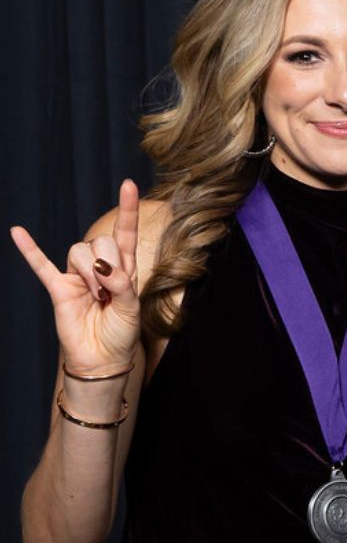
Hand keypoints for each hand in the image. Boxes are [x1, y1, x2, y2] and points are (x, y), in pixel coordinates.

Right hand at [13, 178, 145, 379]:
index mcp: (124, 268)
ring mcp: (76, 276)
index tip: (129, 184)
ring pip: (78, 252)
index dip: (128, 210)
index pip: (125, 233)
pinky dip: (29, 249)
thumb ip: (121, 284)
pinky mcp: (58, 288)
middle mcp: (100, 267)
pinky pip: (40, 265)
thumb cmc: (122, 333)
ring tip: (97, 298)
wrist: (102, 358)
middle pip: (99, 241)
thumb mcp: (132, 308)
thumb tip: (102, 266)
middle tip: (110, 292)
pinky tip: (17, 232)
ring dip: (89, 274)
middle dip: (107, 264)